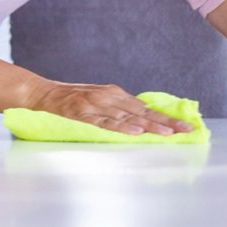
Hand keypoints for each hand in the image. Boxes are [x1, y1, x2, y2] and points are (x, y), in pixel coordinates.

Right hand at [24, 79, 194, 135]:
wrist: (41, 93)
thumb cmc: (70, 99)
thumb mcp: (97, 99)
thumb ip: (116, 108)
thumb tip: (140, 119)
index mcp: (113, 93)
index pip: (145, 107)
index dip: (165, 117)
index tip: (185, 126)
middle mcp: (108, 96)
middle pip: (141, 112)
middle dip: (165, 122)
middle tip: (185, 131)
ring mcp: (95, 104)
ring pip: (127, 117)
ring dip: (148, 125)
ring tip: (167, 133)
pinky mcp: (82, 114)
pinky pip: (104, 122)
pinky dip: (120, 127)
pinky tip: (134, 132)